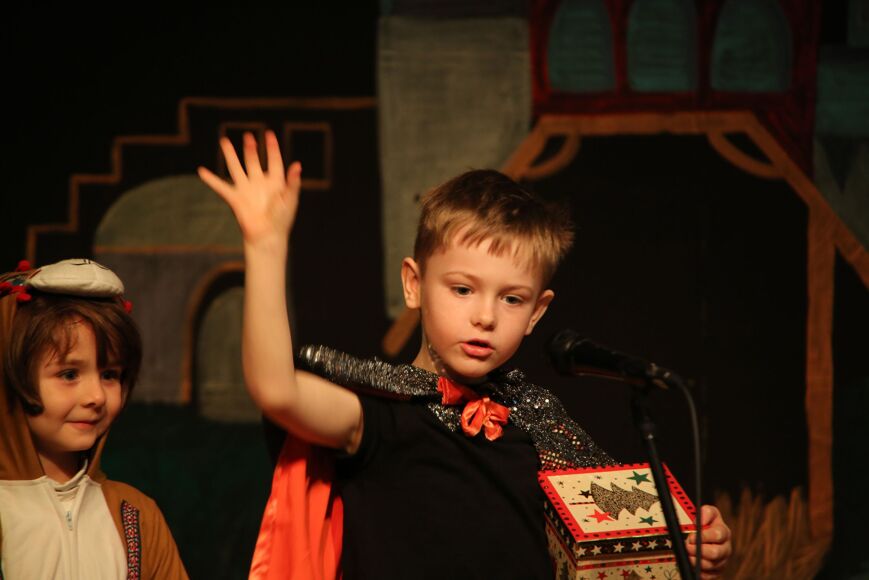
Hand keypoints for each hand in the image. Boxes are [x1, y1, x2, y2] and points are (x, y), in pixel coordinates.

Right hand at [198, 131, 300, 246]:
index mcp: (275, 181)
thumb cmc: (282, 220)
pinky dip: (211, 179)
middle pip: (253, 160)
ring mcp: (246, 189)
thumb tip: (297, 165)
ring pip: (236, 167)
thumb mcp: (290, 200)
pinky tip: (201, 171)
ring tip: (224, 141)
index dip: (272, 147)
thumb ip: (293, 182)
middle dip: (250, 148)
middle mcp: (259, 182)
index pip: (274, 160)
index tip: (269, 134)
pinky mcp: (235, 198)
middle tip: (248, 135)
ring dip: (230, 155)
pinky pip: (220, 187)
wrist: (267, 237)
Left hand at [685, 504, 731, 578]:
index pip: (718, 535)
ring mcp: (722, 561)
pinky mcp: (717, 571)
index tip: (692, 536)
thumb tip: (701, 521)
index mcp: (724, 532)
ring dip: (696, 560)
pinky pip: (709, 575)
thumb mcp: (707, 512)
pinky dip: (699, 571)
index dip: (703, 536)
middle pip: (716, 553)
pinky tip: (692, 564)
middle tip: (688, 546)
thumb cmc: (706, 523)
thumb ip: (705, 513)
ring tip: (688, 555)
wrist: (706, 534)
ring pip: (711, 565)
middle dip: (699, 550)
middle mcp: (726, 548)